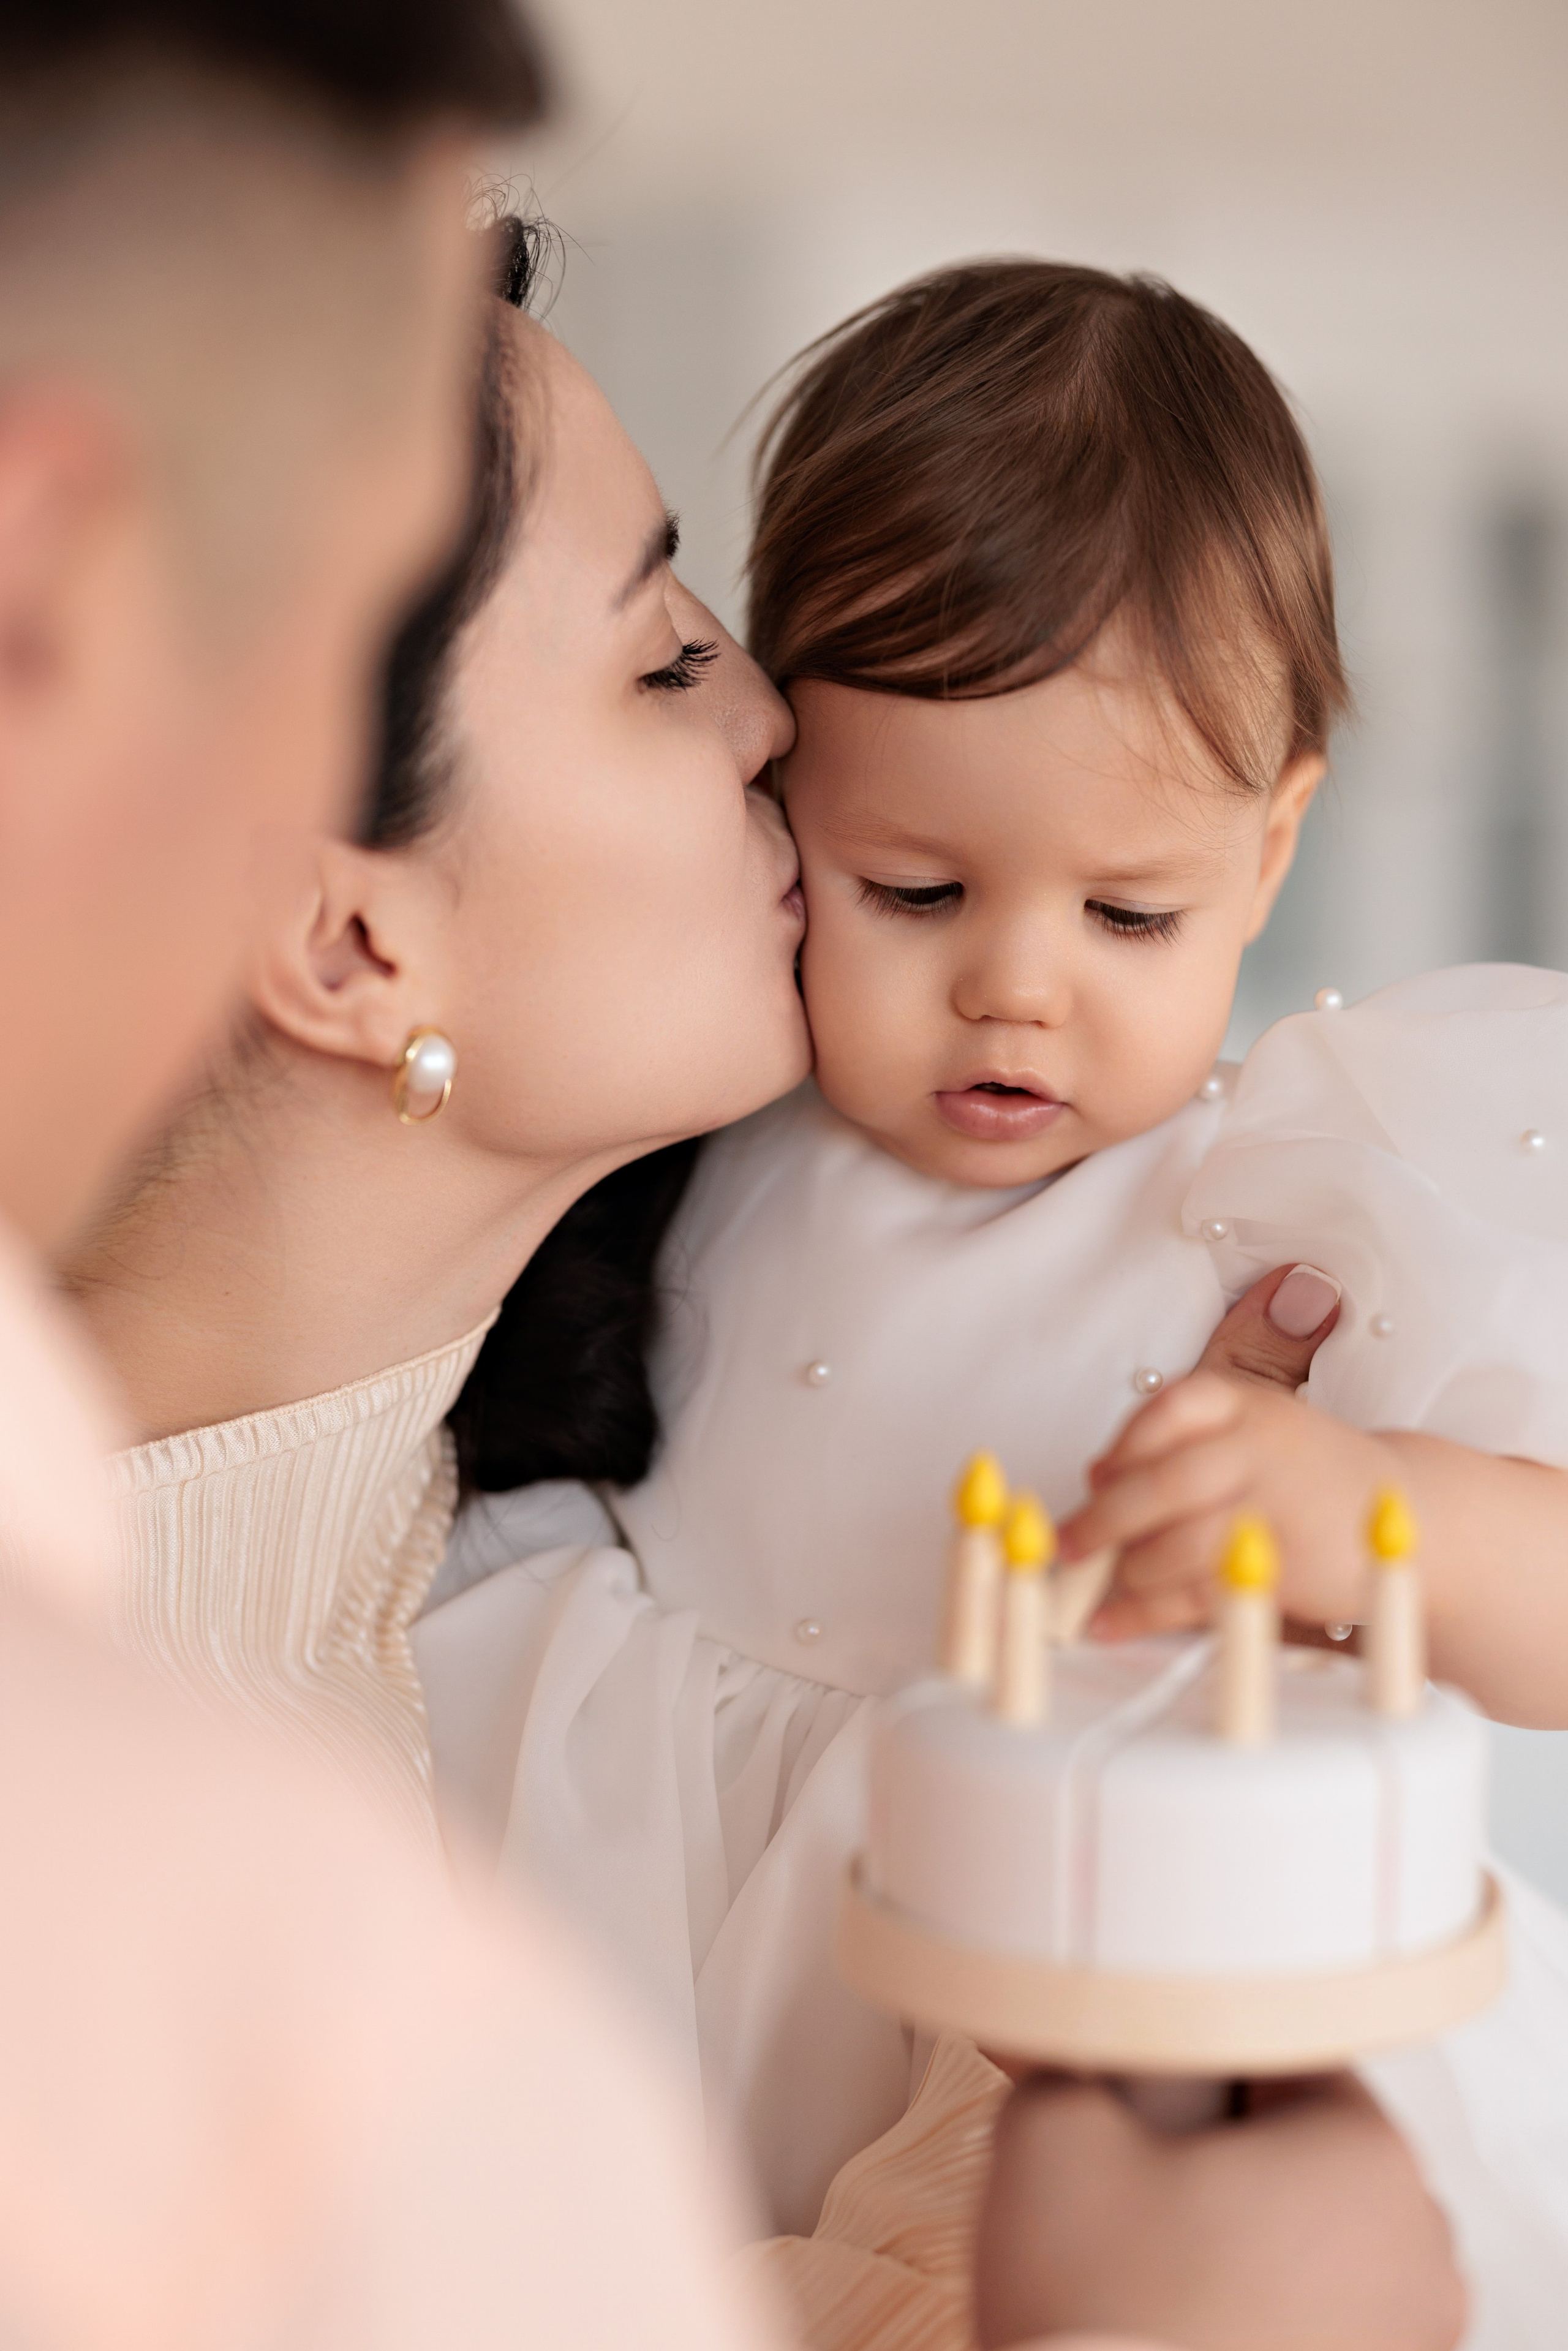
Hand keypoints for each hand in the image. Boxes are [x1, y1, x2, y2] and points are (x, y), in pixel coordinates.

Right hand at [975, 2071, 1464, 2350]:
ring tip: (1155, 2276)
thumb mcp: (1049, 2131)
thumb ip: (1072, 2058)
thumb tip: (1083, 2065)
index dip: (1186, 2074)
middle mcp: (1422, 2245)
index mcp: (1368, 2149)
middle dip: (1218, 2160)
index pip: (1273, 2053)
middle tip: (1135, 2197)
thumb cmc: (1108, 2317)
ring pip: (1309, 2237)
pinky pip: (1318, 2314)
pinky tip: (1183, 2324)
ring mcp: (1414, 2336)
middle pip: (1301, 2147)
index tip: (1138, 2115)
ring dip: (1239, 2239)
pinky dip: (1259, 2311)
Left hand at [1058, 1264, 1378, 1637]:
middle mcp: (1261, 1447)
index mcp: (1246, 1403)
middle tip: (1063, 1545)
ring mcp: (1276, 1508)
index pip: (1165, 1410)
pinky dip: (1145, 1614)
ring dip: (1126, 1572)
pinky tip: (1112, 1623)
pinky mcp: (1286, 1569)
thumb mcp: (1254, 1435)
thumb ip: (1181, 1446)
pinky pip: (1198, 1594)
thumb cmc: (1309, 1476)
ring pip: (1175, 1543)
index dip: (1121, 1448)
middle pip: (1160, 1482)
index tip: (1095, 1480)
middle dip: (1101, 1519)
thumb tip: (1096, 1476)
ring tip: (1096, 1590)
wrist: (1418, 1514)